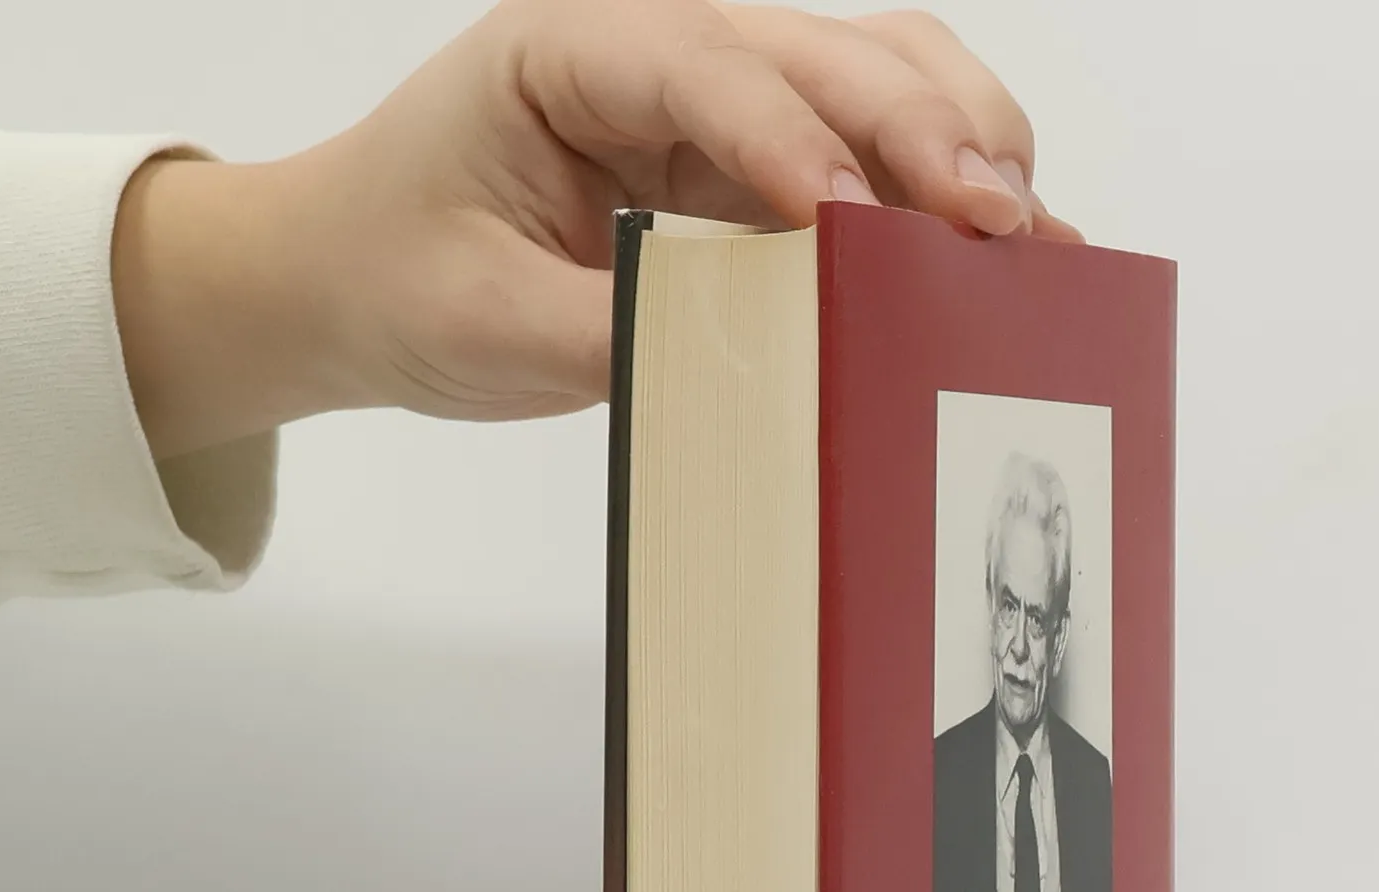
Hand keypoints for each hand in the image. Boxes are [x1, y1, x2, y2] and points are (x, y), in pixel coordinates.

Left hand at [113, 1, 1079, 459]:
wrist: (354, 278)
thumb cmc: (402, 278)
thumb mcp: (488, 322)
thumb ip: (618, 330)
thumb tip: (759, 355)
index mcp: (565, 52)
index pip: (703, 71)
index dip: (793, 140)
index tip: (856, 221)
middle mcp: (654, 49)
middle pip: (818, 52)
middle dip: (918, 133)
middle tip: (999, 221)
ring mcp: (709, 98)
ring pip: (866, 70)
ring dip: (956, 135)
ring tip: (1024, 225)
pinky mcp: (743, 158)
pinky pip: (860, 142)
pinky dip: (937, 177)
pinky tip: (995, 231)